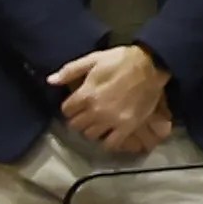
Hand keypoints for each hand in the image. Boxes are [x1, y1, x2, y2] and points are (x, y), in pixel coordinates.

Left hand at [49, 44, 174, 160]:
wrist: (152, 65)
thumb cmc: (121, 60)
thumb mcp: (93, 59)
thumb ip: (70, 71)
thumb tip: (50, 81)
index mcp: (85, 95)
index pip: (66, 110)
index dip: (70, 107)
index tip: (76, 104)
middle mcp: (96, 111)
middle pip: (76, 125)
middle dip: (78, 119)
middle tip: (86, 114)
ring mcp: (112, 120)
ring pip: (90, 135)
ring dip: (91, 129)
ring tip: (98, 122)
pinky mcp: (127, 126)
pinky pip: (111, 143)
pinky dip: (108, 141)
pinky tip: (109, 134)